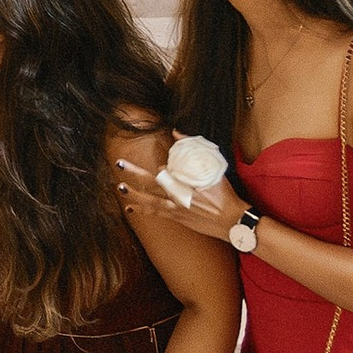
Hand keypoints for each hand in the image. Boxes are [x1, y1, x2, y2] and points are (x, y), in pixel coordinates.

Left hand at [115, 152, 244, 240]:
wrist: (232, 221)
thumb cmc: (225, 194)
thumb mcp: (214, 169)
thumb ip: (193, 149)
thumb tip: (175, 131)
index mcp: (188, 183)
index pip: (167, 171)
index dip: (160, 167)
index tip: (159, 164)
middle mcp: (179, 196)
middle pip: (152, 183)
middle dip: (134, 173)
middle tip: (120, 164)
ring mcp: (176, 208)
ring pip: (150, 200)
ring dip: (133, 193)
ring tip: (120, 187)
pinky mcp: (177, 217)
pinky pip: (155, 213)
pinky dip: (142, 209)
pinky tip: (129, 207)